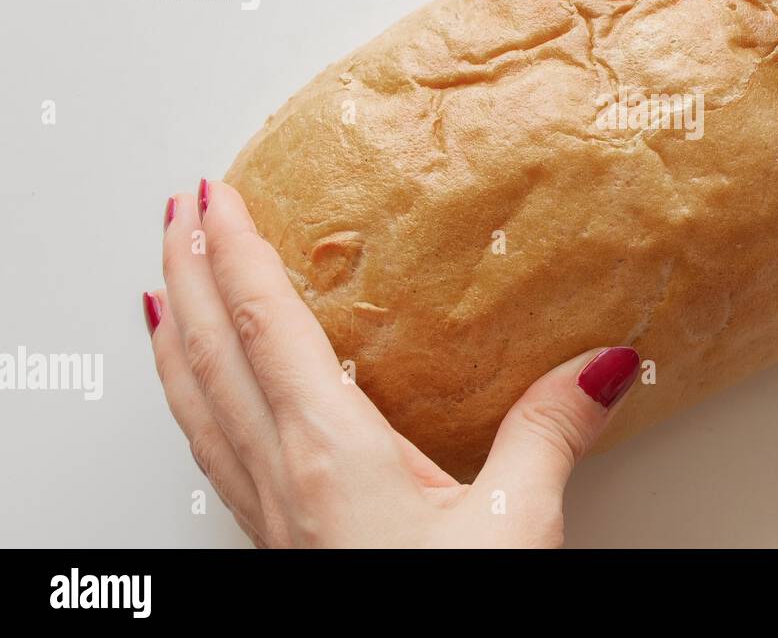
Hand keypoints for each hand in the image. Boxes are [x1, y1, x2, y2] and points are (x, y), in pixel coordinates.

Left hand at [145, 180, 638, 547]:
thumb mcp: (516, 525)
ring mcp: (266, 510)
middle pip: (206, 352)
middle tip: (177, 209)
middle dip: (187, 270)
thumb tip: (599, 366)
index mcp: (329, 453)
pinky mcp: (274, 538)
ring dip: (175, 329)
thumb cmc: (447, 619)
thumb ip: (550, 432)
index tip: (216, 194)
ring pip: (193, 400)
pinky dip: (188, 395)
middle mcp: (279, 475)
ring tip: (164, 282)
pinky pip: (207, 445)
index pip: (264, 325)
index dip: (235, 252)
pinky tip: (198, 394)